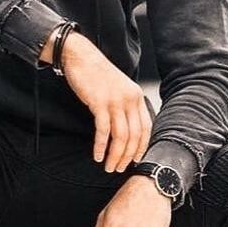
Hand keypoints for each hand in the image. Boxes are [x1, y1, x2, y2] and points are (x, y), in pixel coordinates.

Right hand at [60, 32, 152, 170]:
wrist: (81, 57)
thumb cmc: (97, 75)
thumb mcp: (119, 89)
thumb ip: (126, 106)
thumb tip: (127, 129)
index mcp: (137, 96)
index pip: (146, 128)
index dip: (142, 147)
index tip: (136, 160)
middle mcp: (130, 99)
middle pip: (134, 136)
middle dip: (127, 156)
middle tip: (119, 169)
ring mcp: (116, 101)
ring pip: (120, 136)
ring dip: (115, 155)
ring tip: (108, 167)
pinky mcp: (99, 103)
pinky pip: (103, 131)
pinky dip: (100, 146)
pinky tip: (97, 156)